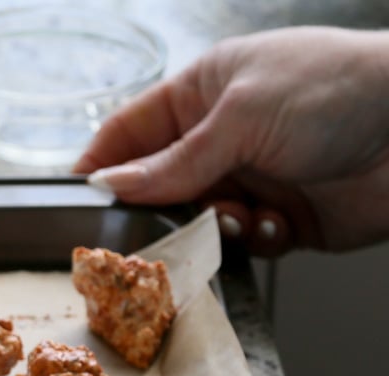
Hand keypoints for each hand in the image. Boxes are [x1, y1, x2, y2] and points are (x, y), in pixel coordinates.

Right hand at [74, 27, 388, 257]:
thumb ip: (173, 162)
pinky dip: (252, 241)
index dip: (101, 164)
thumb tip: (110, 185)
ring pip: (198, 221)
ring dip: (212, 228)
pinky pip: (242, 244)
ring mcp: (253, 177)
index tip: (76, 202)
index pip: (129, 131)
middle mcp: (223, 136)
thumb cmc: (340, 90)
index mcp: (203, 91)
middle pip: (158, 186)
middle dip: (160, 209)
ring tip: (240, 217)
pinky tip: (276, 225)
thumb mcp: (241, 116)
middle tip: (159, 227)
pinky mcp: (282, 218)